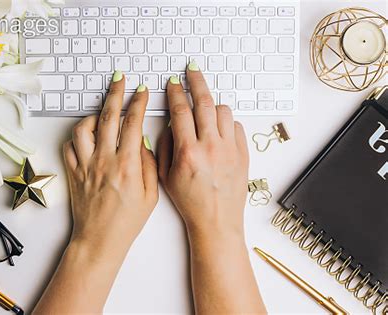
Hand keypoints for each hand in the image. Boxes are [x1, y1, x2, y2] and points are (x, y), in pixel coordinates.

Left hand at [63, 72, 157, 252]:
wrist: (100, 239)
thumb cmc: (126, 221)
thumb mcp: (151, 195)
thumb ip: (149, 164)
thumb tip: (144, 142)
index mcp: (127, 165)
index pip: (134, 123)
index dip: (138, 102)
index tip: (142, 91)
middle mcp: (104, 160)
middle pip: (108, 117)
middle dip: (115, 94)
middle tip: (119, 80)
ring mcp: (85, 165)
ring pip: (83, 128)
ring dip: (93, 115)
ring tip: (101, 112)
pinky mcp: (73, 172)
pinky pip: (70, 146)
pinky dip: (77, 136)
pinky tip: (86, 136)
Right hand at [158, 65, 248, 237]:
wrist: (217, 220)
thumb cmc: (191, 202)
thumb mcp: (167, 176)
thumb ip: (166, 147)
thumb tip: (170, 124)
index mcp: (188, 152)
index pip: (180, 111)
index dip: (175, 92)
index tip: (173, 83)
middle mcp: (211, 146)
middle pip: (204, 102)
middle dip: (196, 81)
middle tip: (192, 70)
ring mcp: (230, 149)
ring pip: (223, 110)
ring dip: (212, 105)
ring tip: (205, 109)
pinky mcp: (243, 153)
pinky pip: (236, 126)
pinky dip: (227, 123)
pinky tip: (219, 130)